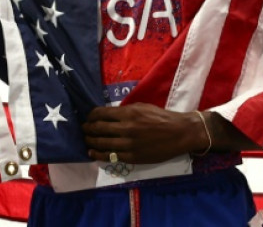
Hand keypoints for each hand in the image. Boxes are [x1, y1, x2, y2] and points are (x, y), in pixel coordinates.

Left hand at [82, 103, 208, 163]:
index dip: (91, 116)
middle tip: (83, 129)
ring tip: (86, 140)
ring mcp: (129, 144)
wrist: (179, 133)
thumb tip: (109, 115)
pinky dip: (99, 154)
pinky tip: (92, 152)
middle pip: (99, 128)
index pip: (102, 114)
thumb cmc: (162, 118)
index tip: (87, 118)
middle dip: (87, 128)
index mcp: (129, 113)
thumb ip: (125, 111)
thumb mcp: (143, 107)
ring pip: (102, 143)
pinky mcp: (132, 157)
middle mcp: (126, 128)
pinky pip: (110, 156)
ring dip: (90, 141)